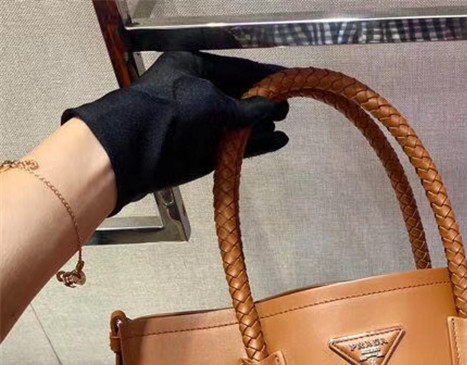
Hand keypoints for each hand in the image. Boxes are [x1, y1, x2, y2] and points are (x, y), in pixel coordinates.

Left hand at [62, 52, 288, 212]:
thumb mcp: (211, 100)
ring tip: (283, 124)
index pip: (236, 69)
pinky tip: (277, 142)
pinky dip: (257, 146)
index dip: (263, 75)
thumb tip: (270, 106)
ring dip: (261, 125)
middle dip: (264, 102)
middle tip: (288, 107)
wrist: (137, 148)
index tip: (288, 78)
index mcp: (194, 69)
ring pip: (240, 124)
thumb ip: (244, 106)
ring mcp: (204, 125)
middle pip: (240, 97)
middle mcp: (200, 94)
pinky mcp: (207, 152)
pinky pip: (237, 147)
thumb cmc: (170, 110)